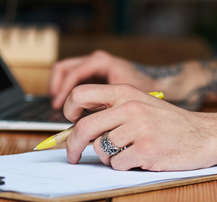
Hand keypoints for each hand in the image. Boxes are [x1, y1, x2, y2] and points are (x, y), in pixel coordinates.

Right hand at [49, 50, 163, 108]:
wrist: (159, 83)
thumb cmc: (144, 91)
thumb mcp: (123, 100)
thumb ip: (102, 110)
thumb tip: (85, 126)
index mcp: (101, 62)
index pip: (73, 75)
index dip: (66, 95)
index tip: (65, 112)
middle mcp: (95, 60)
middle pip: (63, 69)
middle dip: (58, 90)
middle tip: (59, 110)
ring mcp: (93, 64)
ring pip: (65, 73)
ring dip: (60, 91)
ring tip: (61, 111)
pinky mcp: (93, 72)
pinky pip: (73, 79)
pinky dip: (69, 92)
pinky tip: (72, 109)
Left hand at [62, 84, 216, 170]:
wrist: (205, 135)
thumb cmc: (169, 124)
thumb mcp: (141, 105)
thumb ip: (112, 111)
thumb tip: (74, 129)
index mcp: (125, 93)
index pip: (81, 94)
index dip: (68, 110)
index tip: (69, 122)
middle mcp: (130, 108)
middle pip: (84, 127)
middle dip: (72, 146)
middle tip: (72, 156)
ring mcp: (138, 129)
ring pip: (101, 150)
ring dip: (109, 157)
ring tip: (127, 152)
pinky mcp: (146, 150)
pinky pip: (117, 164)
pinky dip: (124, 166)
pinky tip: (140, 158)